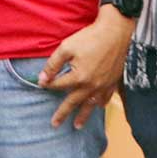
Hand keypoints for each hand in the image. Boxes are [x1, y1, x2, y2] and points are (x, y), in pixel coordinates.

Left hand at [39, 7, 131, 128]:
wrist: (115, 32)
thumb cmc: (90, 38)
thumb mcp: (66, 47)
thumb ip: (53, 65)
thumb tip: (42, 79)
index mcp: (79, 77)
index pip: (59, 85)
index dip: (48, 84)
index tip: (41, 84)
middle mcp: (92, 86)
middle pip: (73, 102)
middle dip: (63, 113)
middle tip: (55, 124)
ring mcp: (104, 85)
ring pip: (91, 105)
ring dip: (83, 116)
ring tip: (77, 125)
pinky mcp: (113, 82)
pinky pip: (105, 98)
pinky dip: (99, 104)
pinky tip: (96, 107)